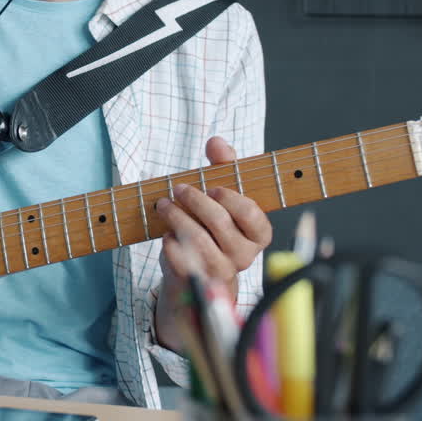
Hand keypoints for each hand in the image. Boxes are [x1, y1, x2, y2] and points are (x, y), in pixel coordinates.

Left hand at [153, 136, 271, 350]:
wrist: (195, 263)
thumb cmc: (211, 221)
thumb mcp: (221, 190)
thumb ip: (224, 165)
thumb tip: (217, 142)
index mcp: (258, 232)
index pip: (252, 215)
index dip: (231, 199)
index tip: (213, 187)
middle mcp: (245, 254)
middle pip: (220, 222)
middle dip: (195, 200)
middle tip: (179, 188)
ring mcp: (222, 269)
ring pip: (198, 239)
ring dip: (176, 217)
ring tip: (163, 205)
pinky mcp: (198, 279)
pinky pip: (180, 257)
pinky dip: (169, 241)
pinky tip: (166, 232)